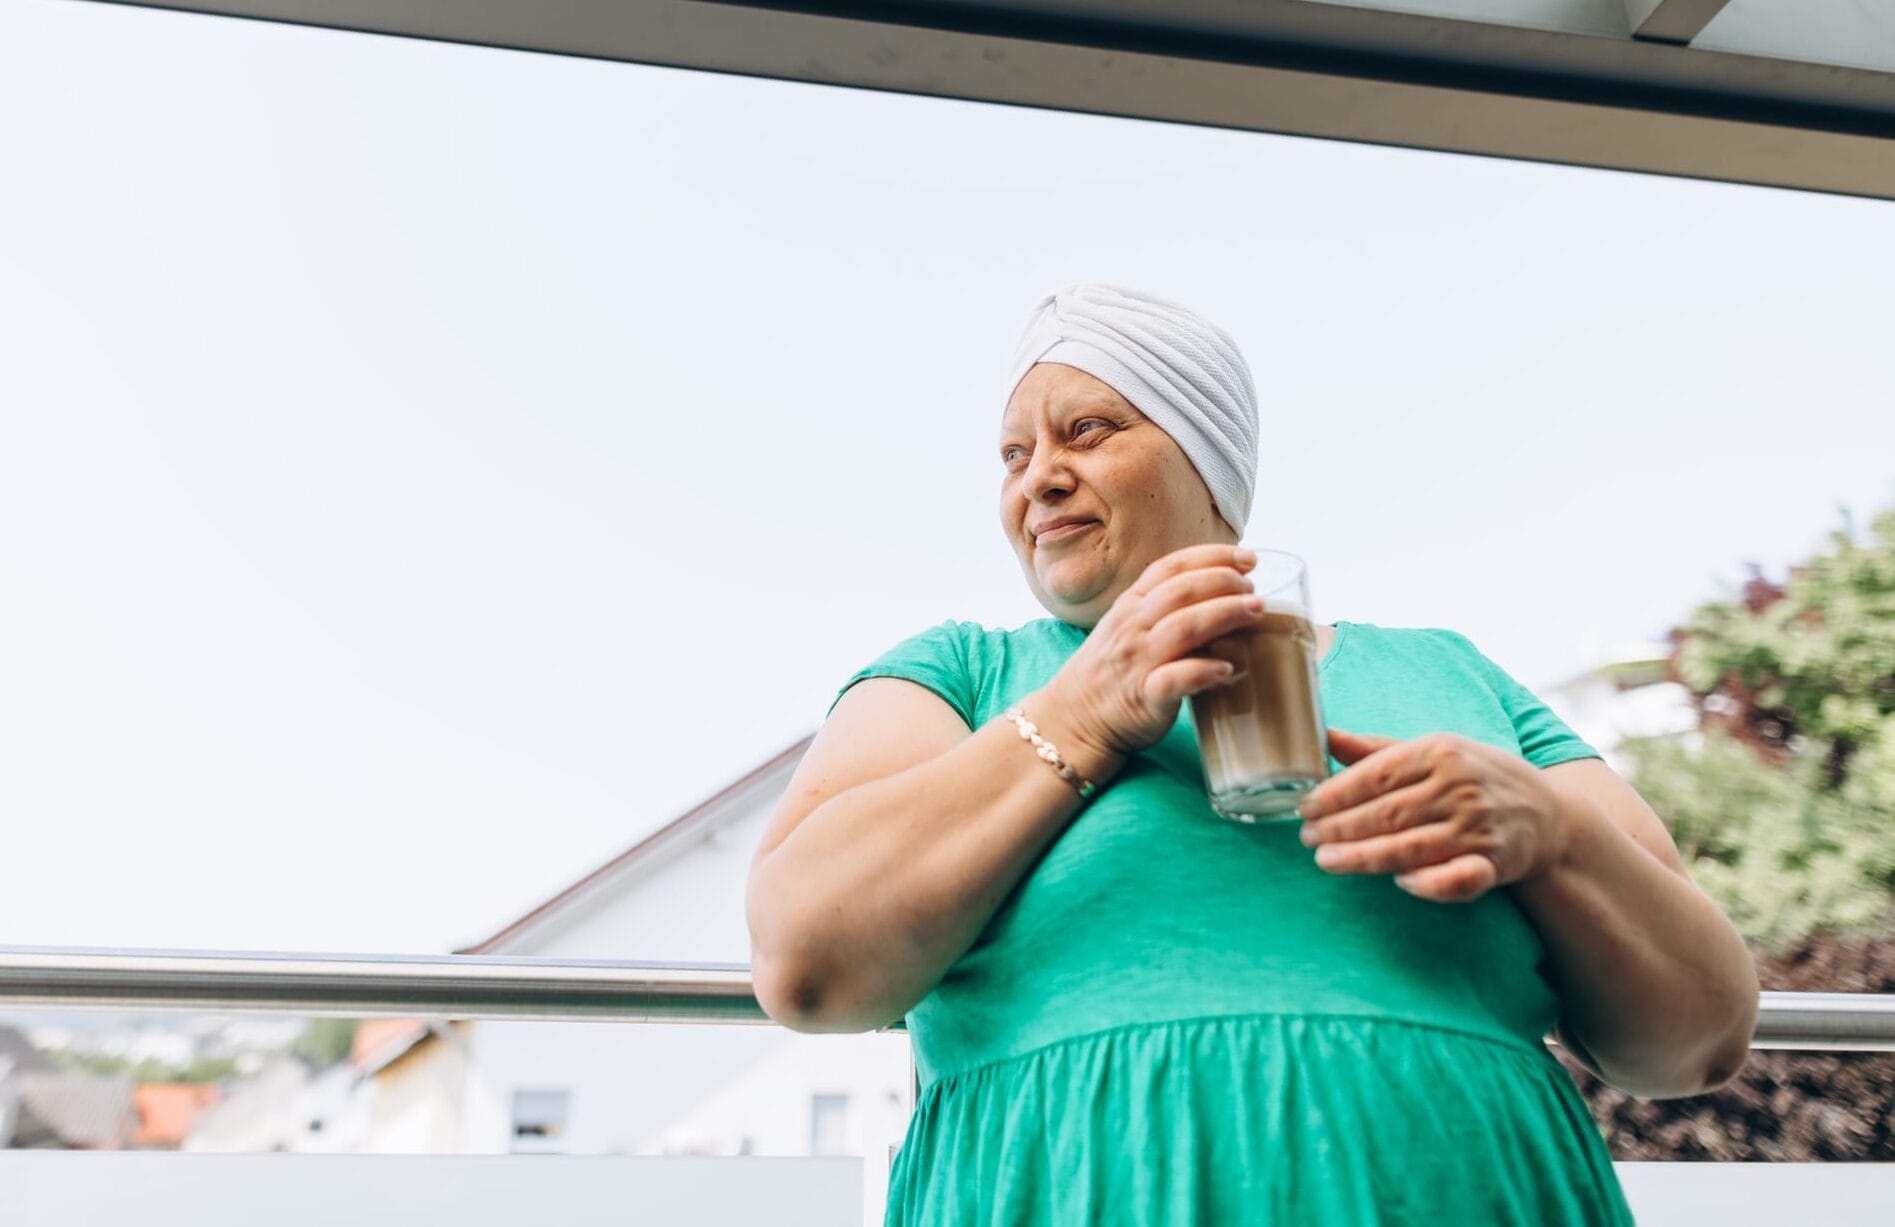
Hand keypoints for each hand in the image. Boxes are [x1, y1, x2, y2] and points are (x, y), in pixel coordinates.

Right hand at [1044, 544, 1264, 756]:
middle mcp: (1133, 626)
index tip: (1248, 558)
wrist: (1074, 718)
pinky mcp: (1146, 697)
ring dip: (1224, 614)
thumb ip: (1165, 607)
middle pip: (1182, 591)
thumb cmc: (1113, 669)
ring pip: (1183, 627)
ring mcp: (1138, 660)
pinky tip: (1228, 669)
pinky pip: (1175, 679)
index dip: (1213, 556)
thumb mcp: (1129, 625)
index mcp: (1131, 603)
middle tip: (1255, 589)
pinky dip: (1203, 671)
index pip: (1173, 566)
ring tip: (1256, 611)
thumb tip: (1226, 593)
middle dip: (1224, 582)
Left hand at [1295, 729, 1570, 902]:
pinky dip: (1426, 884)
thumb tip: (1323, 735)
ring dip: (1362, 857)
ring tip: (1326, 860)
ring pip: (1408, 847)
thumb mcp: (1433, 750)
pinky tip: (1398, 882)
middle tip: (1308, 839)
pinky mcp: (1494, 864)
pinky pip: (1456, 879)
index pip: (1375, 774)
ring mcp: (1477, 828)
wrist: (1549, 815)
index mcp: (1439, 752)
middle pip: (1385, 813)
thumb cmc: (1476, 778)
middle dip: (1339, 828)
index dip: (1335, 794)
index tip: (1304, 808)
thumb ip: (1376, 750)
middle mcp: (1458, 787)